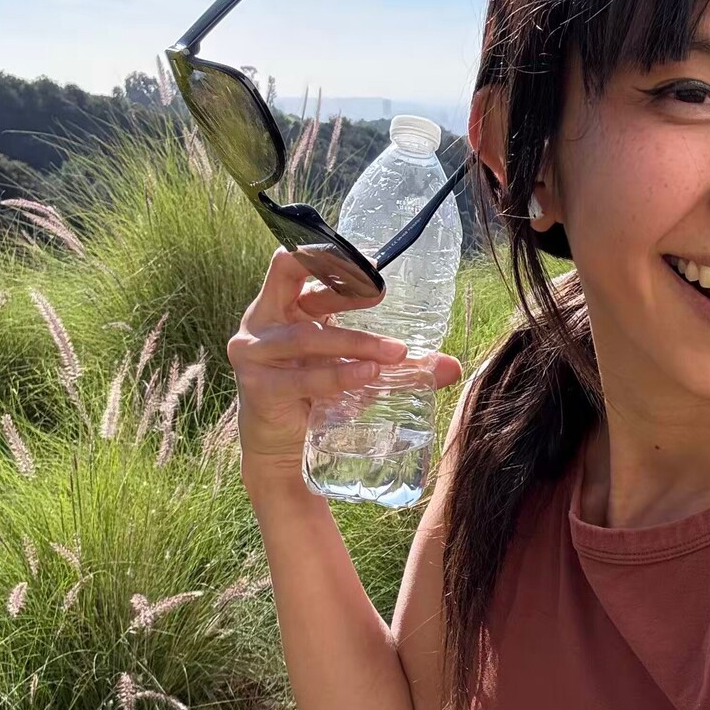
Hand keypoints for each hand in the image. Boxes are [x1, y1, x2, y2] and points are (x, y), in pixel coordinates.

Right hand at [227, 246, 463, 474]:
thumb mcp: (357, 371)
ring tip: (396, 352)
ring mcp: (255, 353)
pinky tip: (368, 375)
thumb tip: (453, 367)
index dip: (333, 258)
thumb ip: (399, 366)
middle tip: (381, 292)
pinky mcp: (259, 388)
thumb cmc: (316, 398)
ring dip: (355, 342)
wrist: (282, 450)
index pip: (300, 264)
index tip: (374, 265)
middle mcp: (263, 321)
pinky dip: (339, 376)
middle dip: (336, 281)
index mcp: (283, 305)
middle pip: (289, 276)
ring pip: (308, 336)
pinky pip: (303, 378)